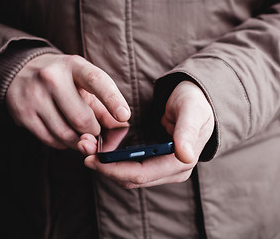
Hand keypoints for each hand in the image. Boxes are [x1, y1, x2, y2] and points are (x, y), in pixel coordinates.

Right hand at [6, 54, 130, 149]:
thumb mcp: (84, 83)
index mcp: (74, 66)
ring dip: (79, 141)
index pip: (97, 81)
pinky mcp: (23, 114)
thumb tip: (121, 128)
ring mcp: (35, 96)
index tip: (124, 116)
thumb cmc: (63, 81)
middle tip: (95, 132)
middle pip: (82, 118)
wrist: (21, 73)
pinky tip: (63, 133)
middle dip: (94, 132)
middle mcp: (52, 77)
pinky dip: (63, 143)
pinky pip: (52, 141)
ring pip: (67, 134)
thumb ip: (104, 106)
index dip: (112, 99)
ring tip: (79, 133)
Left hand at [80, 80, 213, 187]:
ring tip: (86, 147)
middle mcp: (170, 172)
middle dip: (105, 167)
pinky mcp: (153, 162)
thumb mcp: (192, 112)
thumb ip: (187, 132)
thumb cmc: (195, 104)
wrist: (197, 101)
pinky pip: (129, 168)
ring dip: (106, 165)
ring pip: (127, 176)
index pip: (141, 174)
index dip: (115, 169)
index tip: (93, 158)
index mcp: (180, 163)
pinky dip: (113, 161)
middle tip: (82, 148)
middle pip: (131, 179)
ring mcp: (161, 169)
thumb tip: (185, 156)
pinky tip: (100, 149)